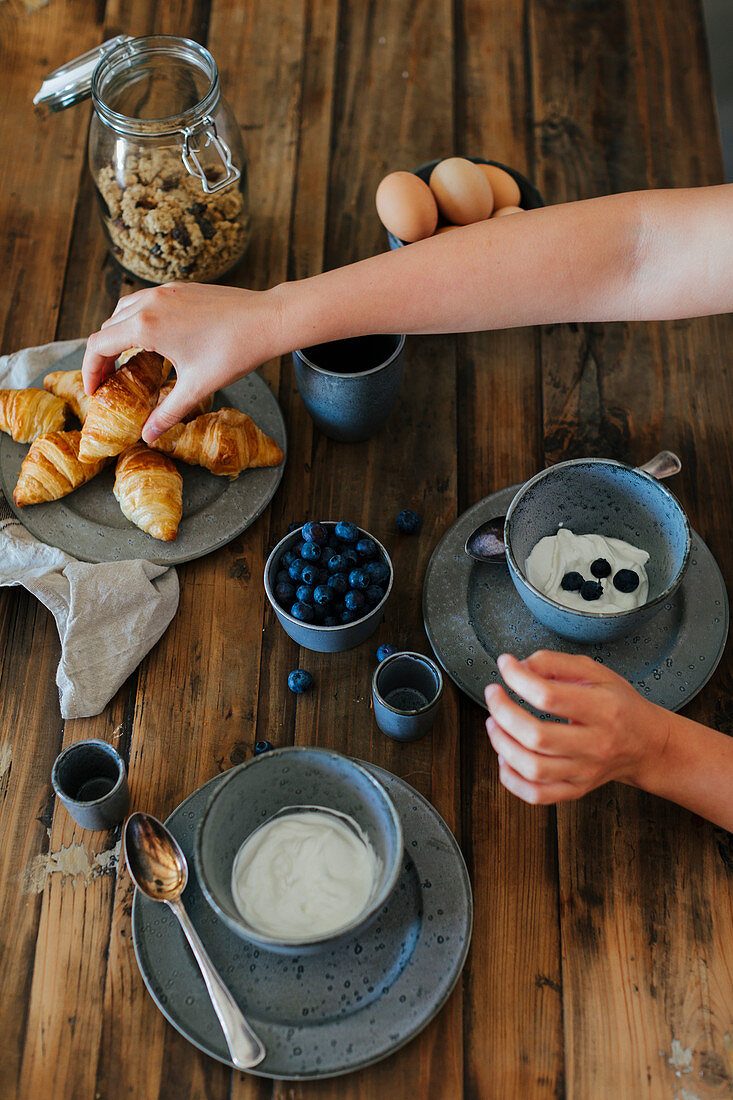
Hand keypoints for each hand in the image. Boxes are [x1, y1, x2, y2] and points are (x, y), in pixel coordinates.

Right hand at [81, 282, 284, 441]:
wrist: (266, 320)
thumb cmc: (233, 351)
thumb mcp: (196, 388)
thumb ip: (167, 413)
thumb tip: (148, 435)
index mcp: (146, 326)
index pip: (98, 345)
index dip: (89, 370)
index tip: (93, 390)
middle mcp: (150, 302)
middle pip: (107, 327)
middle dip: (101, 355)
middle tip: (107, 381)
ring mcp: (165, 291)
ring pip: (125, 310)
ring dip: (118, 335)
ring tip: (126, 361)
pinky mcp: (180, 288)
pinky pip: (146, 302)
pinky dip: (138, 320)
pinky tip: (154, 342)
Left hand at [484, 650, 670, 804]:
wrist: (647, 744)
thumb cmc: (619, 704)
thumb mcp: (595, 672)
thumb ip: (555, 663)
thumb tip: (518, 666)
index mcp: (604, 709)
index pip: (549, 696)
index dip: (517, 678)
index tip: (505, 665)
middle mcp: (596, 744)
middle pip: (537, 736)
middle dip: (503, 712)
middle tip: (493, 694)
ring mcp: (586, 772)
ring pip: (533, 769)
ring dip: (502, 744)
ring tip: (494, 723)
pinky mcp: (577, 790)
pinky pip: (537, 794)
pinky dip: (511, 778)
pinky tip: (505, 756)